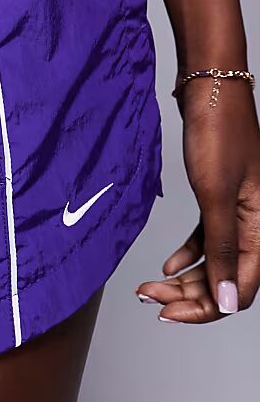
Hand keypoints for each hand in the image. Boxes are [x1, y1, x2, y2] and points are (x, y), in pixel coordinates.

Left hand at [136, 77, 259, 321]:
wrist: (208, 88)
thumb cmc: (217, 132)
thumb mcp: (216, 194)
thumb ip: (223, 248)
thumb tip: (228, 301)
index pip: (241, 287)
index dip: (207, 308)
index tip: (169, 313)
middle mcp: (255, 223)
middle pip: (226, 278)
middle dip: (190, 296)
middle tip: (152, 300)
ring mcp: (237, 209)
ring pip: (215, 259)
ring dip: (186, 278)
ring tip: (152, 287)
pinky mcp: (219, 195)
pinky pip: (208, 237)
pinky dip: (189, 253)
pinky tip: (169, 264)